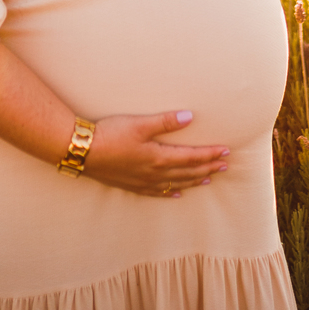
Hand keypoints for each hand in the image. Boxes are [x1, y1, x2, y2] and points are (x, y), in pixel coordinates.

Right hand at [83, 110, 229, 197]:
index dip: (210, 155)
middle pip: (187, 172)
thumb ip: (166, 121)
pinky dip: (170, 192)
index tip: (226, 152)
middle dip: (207, 168)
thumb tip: (190, 117)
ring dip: (193, 181)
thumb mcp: (139, 124)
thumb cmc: (110, 134)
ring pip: (175, 183)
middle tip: (224, 166)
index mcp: (159, 157)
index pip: (192, 157)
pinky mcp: (131, 184)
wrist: (83, 151)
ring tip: (208, 179)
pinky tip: (176, 193)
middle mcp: (154, 173)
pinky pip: (157, 192)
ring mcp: (143, 181)